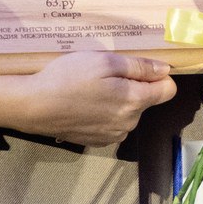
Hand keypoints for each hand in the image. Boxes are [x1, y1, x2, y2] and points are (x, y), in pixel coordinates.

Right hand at [0, 51, 177, 147]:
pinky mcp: (97, 142)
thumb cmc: (68, 78)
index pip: (168, 90)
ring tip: (91, 89)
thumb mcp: (104, 61)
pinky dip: (104, 114)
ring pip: (128, 113)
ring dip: (118, 100)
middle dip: (133, 86)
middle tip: (105, 74)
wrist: (34, 107)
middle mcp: (129, 123)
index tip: (140, 67)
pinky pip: (112, 124)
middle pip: (145, 100)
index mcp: (135, 101)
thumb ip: (139, 66)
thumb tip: (165, 70)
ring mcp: (113, 136)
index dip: (158, 76)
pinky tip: (84, 104)